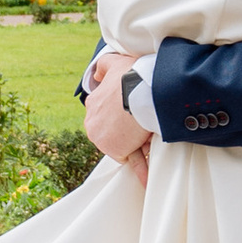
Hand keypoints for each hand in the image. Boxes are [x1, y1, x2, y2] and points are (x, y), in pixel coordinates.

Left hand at [83, 48, 149, 177]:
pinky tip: (145, 180)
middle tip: (144, 121)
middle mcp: (92, 124)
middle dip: (129, 133)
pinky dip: (140, 170)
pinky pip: (132, 161)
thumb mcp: (115, 62)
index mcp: (92, 106)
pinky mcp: (116, 150)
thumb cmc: (132, 74)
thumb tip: (97, 74)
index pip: (107, 120)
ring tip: (149, 130)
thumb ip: (104, 66)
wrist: (143, 88)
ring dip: (138, 144)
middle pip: (114, 135)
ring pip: (124, 147)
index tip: (135, 114)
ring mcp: (103, 139)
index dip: (124, 119)